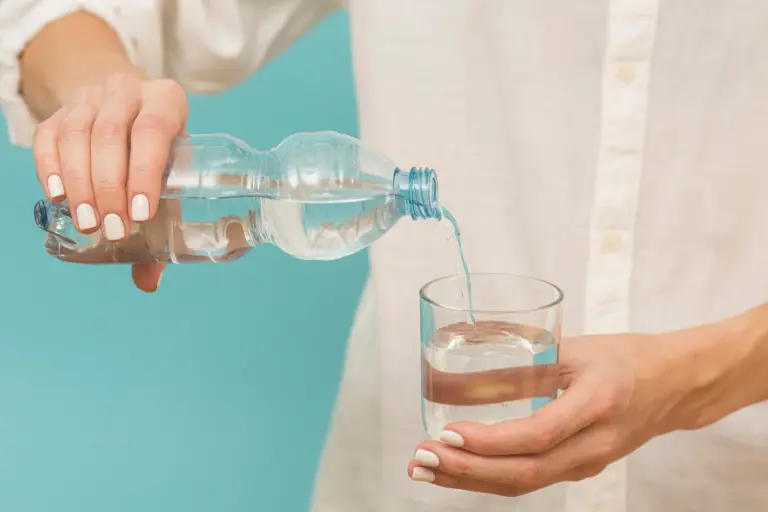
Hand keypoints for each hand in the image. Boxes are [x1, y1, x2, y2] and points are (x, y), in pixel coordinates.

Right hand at [32, 73, 187, 291]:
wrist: (123, 108)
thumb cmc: (156, 151)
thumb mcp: (169, 173)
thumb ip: (164, 221)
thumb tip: (149, 281)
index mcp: (166, 101)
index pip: (154, 131)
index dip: (144, 172)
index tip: (140, 214)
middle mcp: (128, 91)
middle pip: (111, 135)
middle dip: (109, 188)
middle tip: (112, 229)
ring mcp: (90, 97)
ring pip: (77, 135)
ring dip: (81, 184)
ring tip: (88, 222)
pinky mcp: (60, 110)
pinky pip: (48, 136)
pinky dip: (51, 168)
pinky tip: (58, 197)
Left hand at [408, 325, 728, 496]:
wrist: (675, 385)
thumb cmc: (626, 358)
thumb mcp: (576, 348)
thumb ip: (525, 357)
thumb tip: (465, 354)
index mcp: (596, 404)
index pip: (537, 435)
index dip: (490, 441)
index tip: (449, 434)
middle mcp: (594, 444)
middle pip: (524, 472)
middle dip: (466, 471)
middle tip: (420, 460)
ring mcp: (588, 463)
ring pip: (525, 483)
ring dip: (471, 480)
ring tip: (427, 470)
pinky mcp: (580, 467)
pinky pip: (532, 479)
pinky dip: (490, 477)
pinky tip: (459, 469)